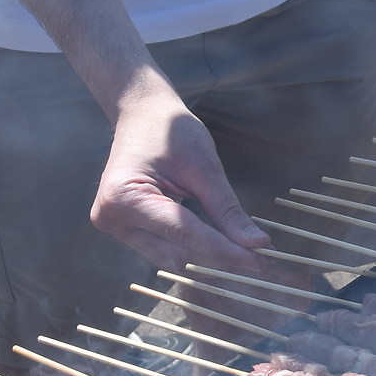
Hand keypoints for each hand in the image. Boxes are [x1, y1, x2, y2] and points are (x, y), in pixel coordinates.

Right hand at [90, 80, 273, 272]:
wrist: (141, 115)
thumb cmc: (169, 130)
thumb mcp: (204, 167)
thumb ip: (227, 209)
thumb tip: (256, 243)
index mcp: (125, 198)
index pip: (185, 234)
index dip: (227, 251)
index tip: (262, 260)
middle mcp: (112, 219)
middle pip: (178, 253)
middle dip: (221, 259)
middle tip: (262, 259)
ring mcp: (117, 228)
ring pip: (172, 258)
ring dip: (210, 260)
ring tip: (248, 256)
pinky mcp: (127, 231)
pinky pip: (166, 250)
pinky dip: (196, 250)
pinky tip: (224, 248)